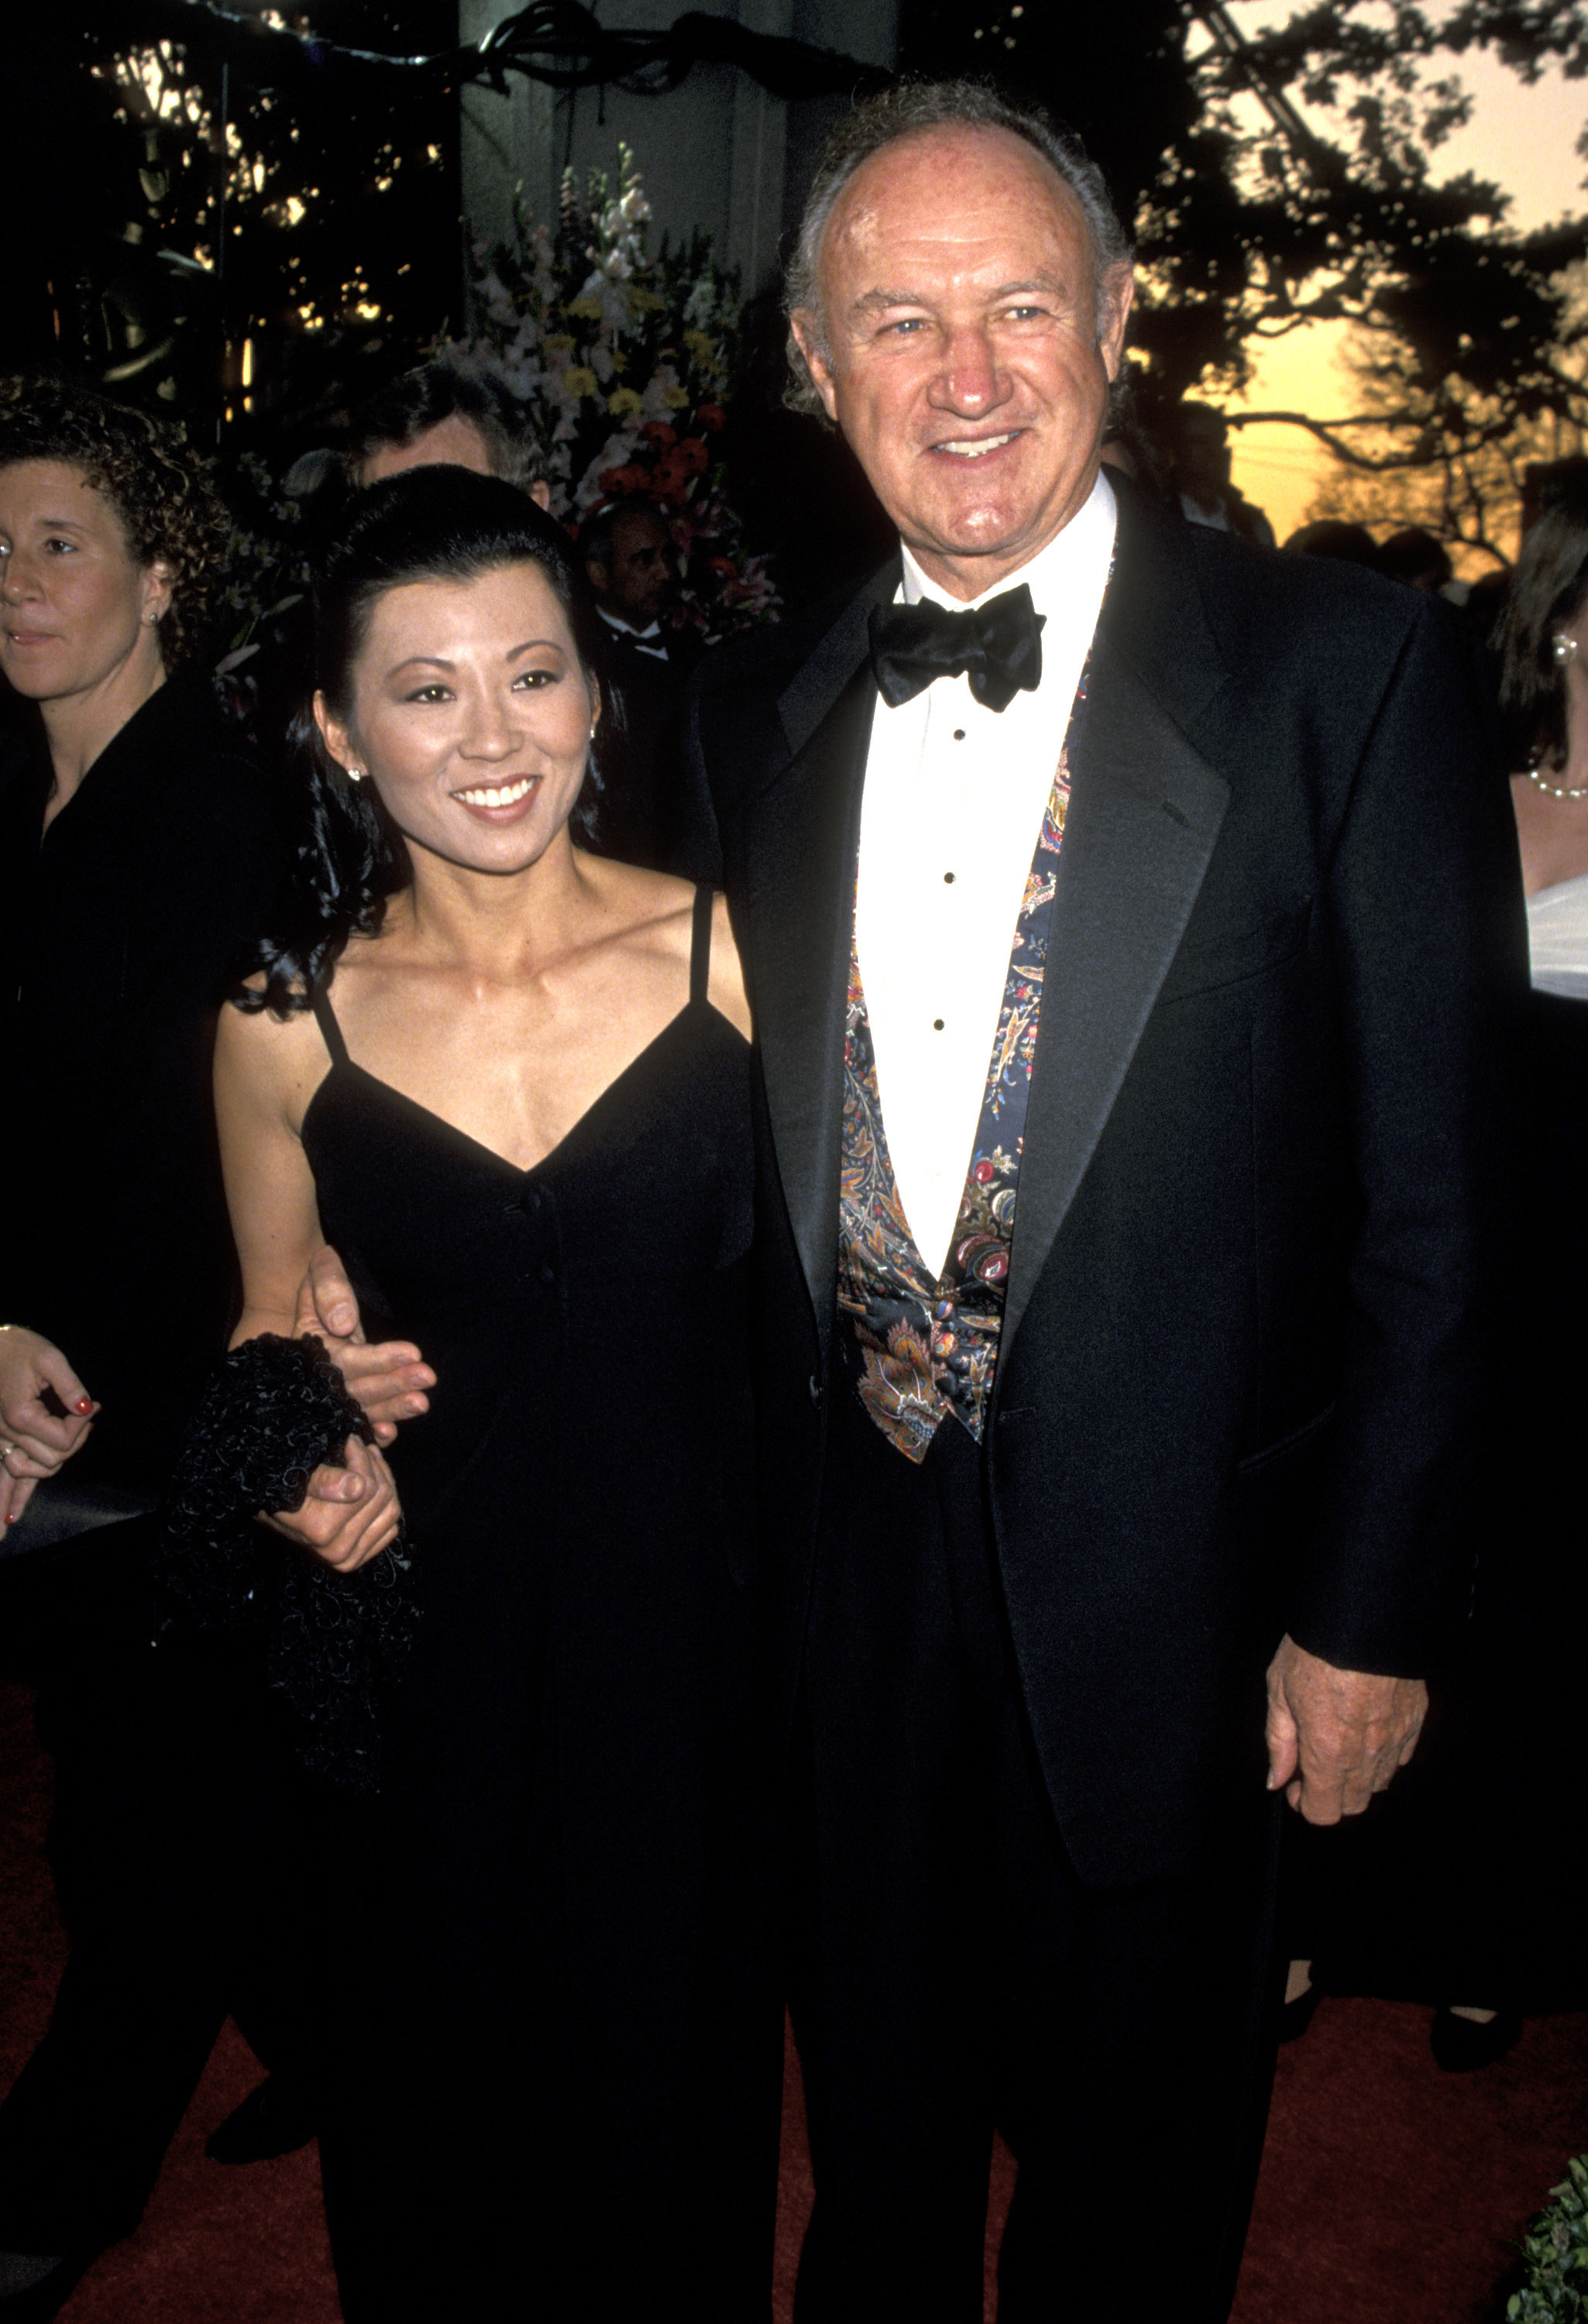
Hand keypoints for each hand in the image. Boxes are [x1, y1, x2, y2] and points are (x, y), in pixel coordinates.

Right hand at [0, 1325, 99, 1528]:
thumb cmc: (17, 1347)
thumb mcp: (49, 1359)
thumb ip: (70, 1386)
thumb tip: (89, 1409)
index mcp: (20, 1416)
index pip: (62, 1441)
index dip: (82, 1426)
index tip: (90, 1406)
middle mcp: (4, 1434)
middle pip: (50, 1460)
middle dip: (73, 1442)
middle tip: (84, 1417)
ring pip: (25, 1475)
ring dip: (48, 1469)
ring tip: (71, 1445)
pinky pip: (1, 1477)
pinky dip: (5, 1499)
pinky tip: (7, 1524)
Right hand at [261, 1433, 400, 1571]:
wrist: (274, 1511)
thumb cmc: (284, 1484)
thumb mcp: (296, 1473)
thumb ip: (323, 1479)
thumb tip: (356, 1487)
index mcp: (319, 1530)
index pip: (366, 1487)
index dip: (360, 1456)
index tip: (349, 1440)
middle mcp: (335, 1551)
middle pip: (381, 1496)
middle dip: (373, 1464)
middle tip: (358, 1446)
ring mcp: (348, 1558)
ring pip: (391, 1509)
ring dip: (382, 1478)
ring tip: (366, 1460)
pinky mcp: (359, 1558)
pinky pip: (391, 1525)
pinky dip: (385, 1501)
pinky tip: (368, 1483)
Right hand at [290, 1245, 433, 1445]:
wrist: (317, 1296)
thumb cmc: (321, 1279)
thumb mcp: (321, 1269)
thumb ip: (330, 1288)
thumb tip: (342, 1323)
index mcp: (307, 1347)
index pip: (344, 1359)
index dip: (378, 1359)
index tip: (413, 1352)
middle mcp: (315, 1377)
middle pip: (353, 1391)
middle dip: (391, 1386)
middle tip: (426, 1377)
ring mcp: (329, 1395)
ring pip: (358, 1410)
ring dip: (391, 1409)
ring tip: (421, 1402)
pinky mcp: (342, 1405)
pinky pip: (355, 1425)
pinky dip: (373, 1432)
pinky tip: (392, 1432)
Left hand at [1265, 1634, 1426, 1823]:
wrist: (1366, 1618)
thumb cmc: (1316, 1648)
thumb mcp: (1279, 1691)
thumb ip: (1279, 1743)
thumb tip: (1276, 1779)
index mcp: (1328, 1752)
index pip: (1324, 1812)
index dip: (1304, 1804)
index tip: (1295, 1785)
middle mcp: (1366, 1755)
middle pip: (1353, 1805)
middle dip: (1330, 1795)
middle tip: (1312, 1765)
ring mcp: (1395, 1741)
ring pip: (1378, 1785)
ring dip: (1355, 1778)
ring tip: (1338, 1745)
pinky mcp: (1415, 1723)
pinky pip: (1399, 1759)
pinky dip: (1381, 1757)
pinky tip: (1364, 1732)